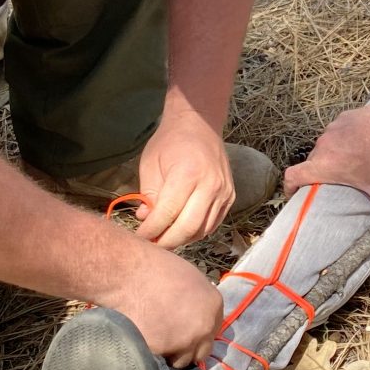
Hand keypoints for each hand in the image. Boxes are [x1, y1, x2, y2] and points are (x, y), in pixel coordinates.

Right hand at [103, 247, 220, 366]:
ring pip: (180, 361)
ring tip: (153, 341)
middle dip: (186, 349)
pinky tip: (142, 341)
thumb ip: (198, 302)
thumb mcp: (189, 278)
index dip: (197, 334)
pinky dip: (151, 355)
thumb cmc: (155, 268)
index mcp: (214, 305)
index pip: (212, 332)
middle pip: (200, 352)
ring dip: (169, 355)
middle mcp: (205, 326)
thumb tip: (195, 315)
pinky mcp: (163, 350)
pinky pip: (159, 361)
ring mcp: (185, 341)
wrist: (129, 272)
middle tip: (169, 341)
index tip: (184, 333)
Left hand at [136, 111, 233, 248]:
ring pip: (202, 230)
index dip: (150, 230)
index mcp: (187, 174)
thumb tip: (145, 219)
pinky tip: (181, 230)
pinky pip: (212, 224)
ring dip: (181, 240)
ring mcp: (224, 192)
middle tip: (151, 246)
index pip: (167, 213)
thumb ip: (148, 194)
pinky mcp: (230, 197)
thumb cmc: (170, 141)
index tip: (138, 237)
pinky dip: (196, 232)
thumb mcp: (150, 163)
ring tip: (163, 239)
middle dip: (166, 242)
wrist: (199, 124)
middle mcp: (210, 185)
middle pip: (187, 228)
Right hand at [283, 91, 369, 239]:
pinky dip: (344, 139)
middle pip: (311, 162)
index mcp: (325, 165)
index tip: (294, 194)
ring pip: (325, 145)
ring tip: (348, 163)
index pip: (292, 176)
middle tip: (330, 183)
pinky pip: (338, 131)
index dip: (289, 187)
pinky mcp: (345, 117)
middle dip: (318, 173)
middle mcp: (324, 145)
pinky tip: (360, 144)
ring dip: (332, 155)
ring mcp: (333, 128)